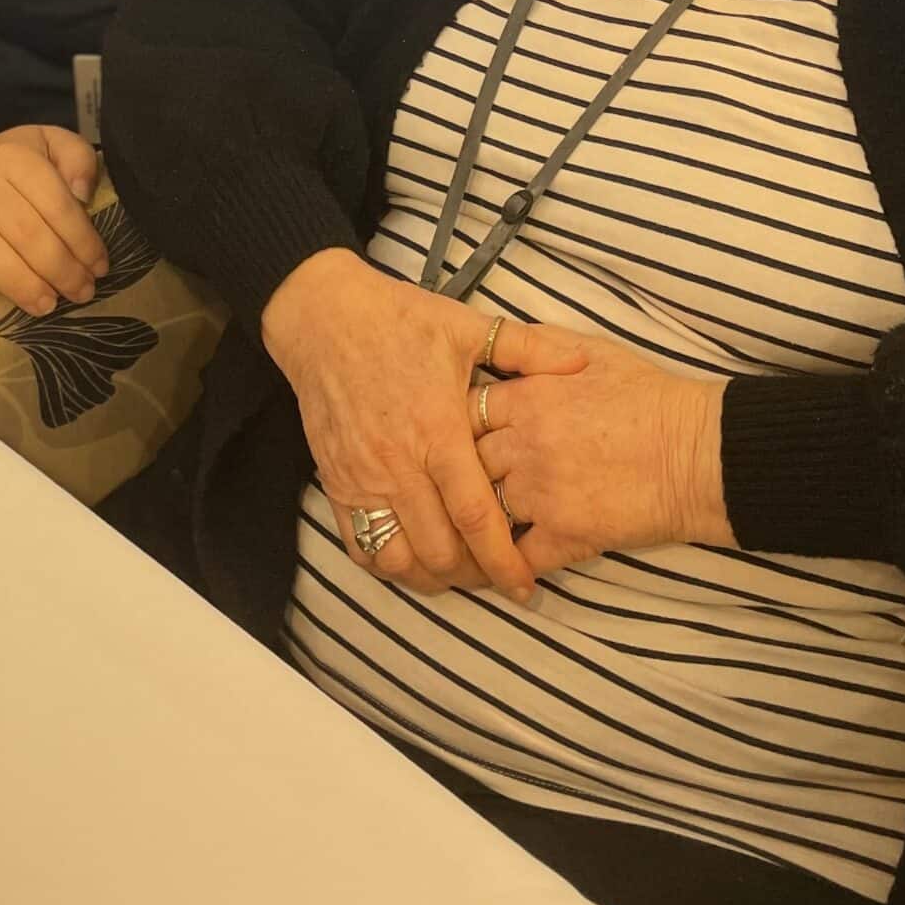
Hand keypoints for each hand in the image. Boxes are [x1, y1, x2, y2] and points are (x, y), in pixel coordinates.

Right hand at [0, 124, 106, 314]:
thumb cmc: (10, 168)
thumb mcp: (49, 146)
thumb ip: (78, 158)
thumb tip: (83, 193)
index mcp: (13, 157)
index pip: (55, 203)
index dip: (82, 240)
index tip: (99, 268)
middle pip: (24, 231)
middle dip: (59, 269)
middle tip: (81, 293)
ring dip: (20, 283)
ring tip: (46, 305)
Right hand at [261, 253, 587, 603]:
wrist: (324, 317)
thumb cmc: (399, 320)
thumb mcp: (467, 326)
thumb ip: (527, 349)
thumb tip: (581, 364)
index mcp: (439, 430)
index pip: (475, 515)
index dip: (503, 560)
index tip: (526, 587)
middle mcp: (400, 465)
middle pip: (440, 551)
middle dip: (474, 576)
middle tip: (498, 575)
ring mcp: (363, 479)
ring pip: (399, 559)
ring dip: (432, 576)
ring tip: (459, 571)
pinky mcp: (336, 483)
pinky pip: (360, 546)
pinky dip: (389, 565)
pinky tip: (414, 558)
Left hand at [476, 324, 731, 580]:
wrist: (697, 451)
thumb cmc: (652, 398)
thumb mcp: (593, 352)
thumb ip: (542, 346)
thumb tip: (507, 342)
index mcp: (529, 397)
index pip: (465, 412)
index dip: (457, 425)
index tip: (459, 436)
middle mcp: (525, 444)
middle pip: (466, 462)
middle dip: (462, 473)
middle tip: (456, 486)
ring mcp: (541, 493)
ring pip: (484, 511)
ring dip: (479, 521)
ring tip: (469, 534)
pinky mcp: (565, 535)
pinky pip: (518, 557)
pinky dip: (508, 567)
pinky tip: (508, 572)